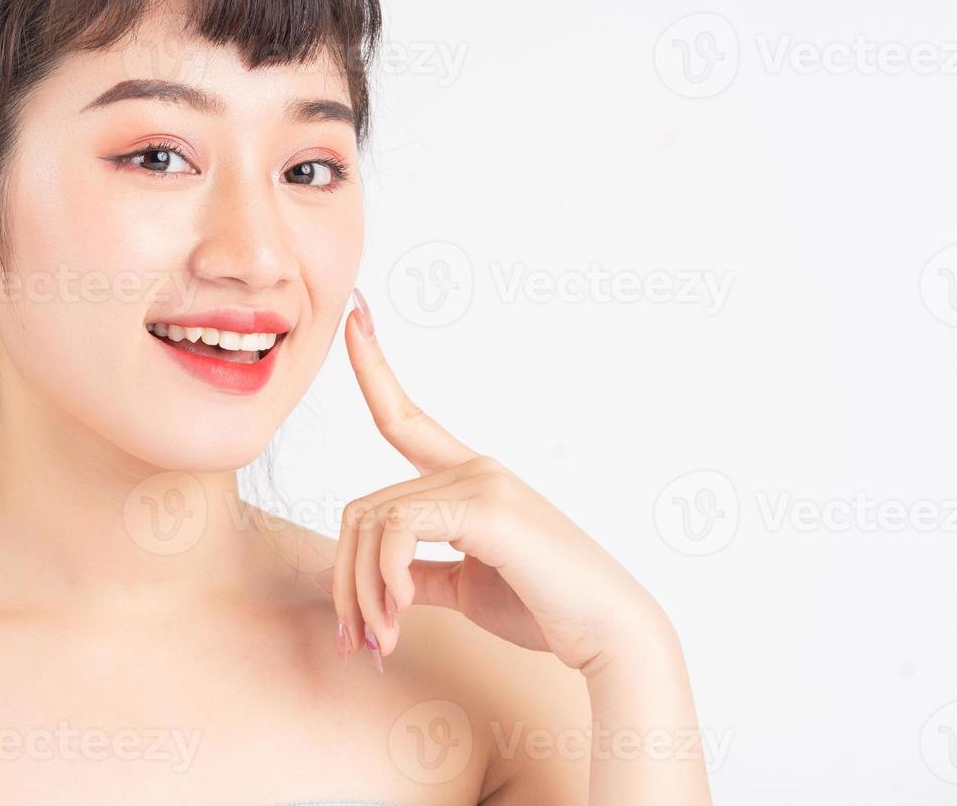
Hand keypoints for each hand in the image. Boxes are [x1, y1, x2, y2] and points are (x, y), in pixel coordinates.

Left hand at [316, 288, 676, 675]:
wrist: (609, 635)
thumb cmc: (544, 608)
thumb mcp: (466, 586)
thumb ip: (419, 573)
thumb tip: (371, 579)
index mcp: (468, 478)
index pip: (404, 416)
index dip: (373, 367)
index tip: (354, 316)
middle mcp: (472, 469)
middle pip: (363, 509)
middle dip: (347, 577)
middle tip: (358, 639)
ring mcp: (481, 482)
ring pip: (374, 523)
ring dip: (363, 590)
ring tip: (378, 640)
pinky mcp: (488, 509)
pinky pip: (399, 532)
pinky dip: (386, 578)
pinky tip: (399, 615)